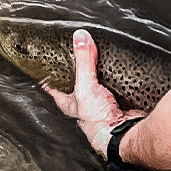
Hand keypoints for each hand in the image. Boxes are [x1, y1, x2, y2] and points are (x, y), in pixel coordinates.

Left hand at [43, 29, 145, 158]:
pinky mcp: (122, 102)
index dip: (49, 79)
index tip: (44, 68)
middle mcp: (87, 103)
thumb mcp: (86, 87)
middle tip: (79, 57)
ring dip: (104, 76)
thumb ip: (83, 62)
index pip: (55, 88)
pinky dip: (123, 79)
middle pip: (79, 85)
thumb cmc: (99, 120)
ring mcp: (105, 103)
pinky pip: (121, 86)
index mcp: (71, 102)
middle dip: (81, 73)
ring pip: (101, 86)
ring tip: (105, 59)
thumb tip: (80, 37)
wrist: (125, 133)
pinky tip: (127, 71)